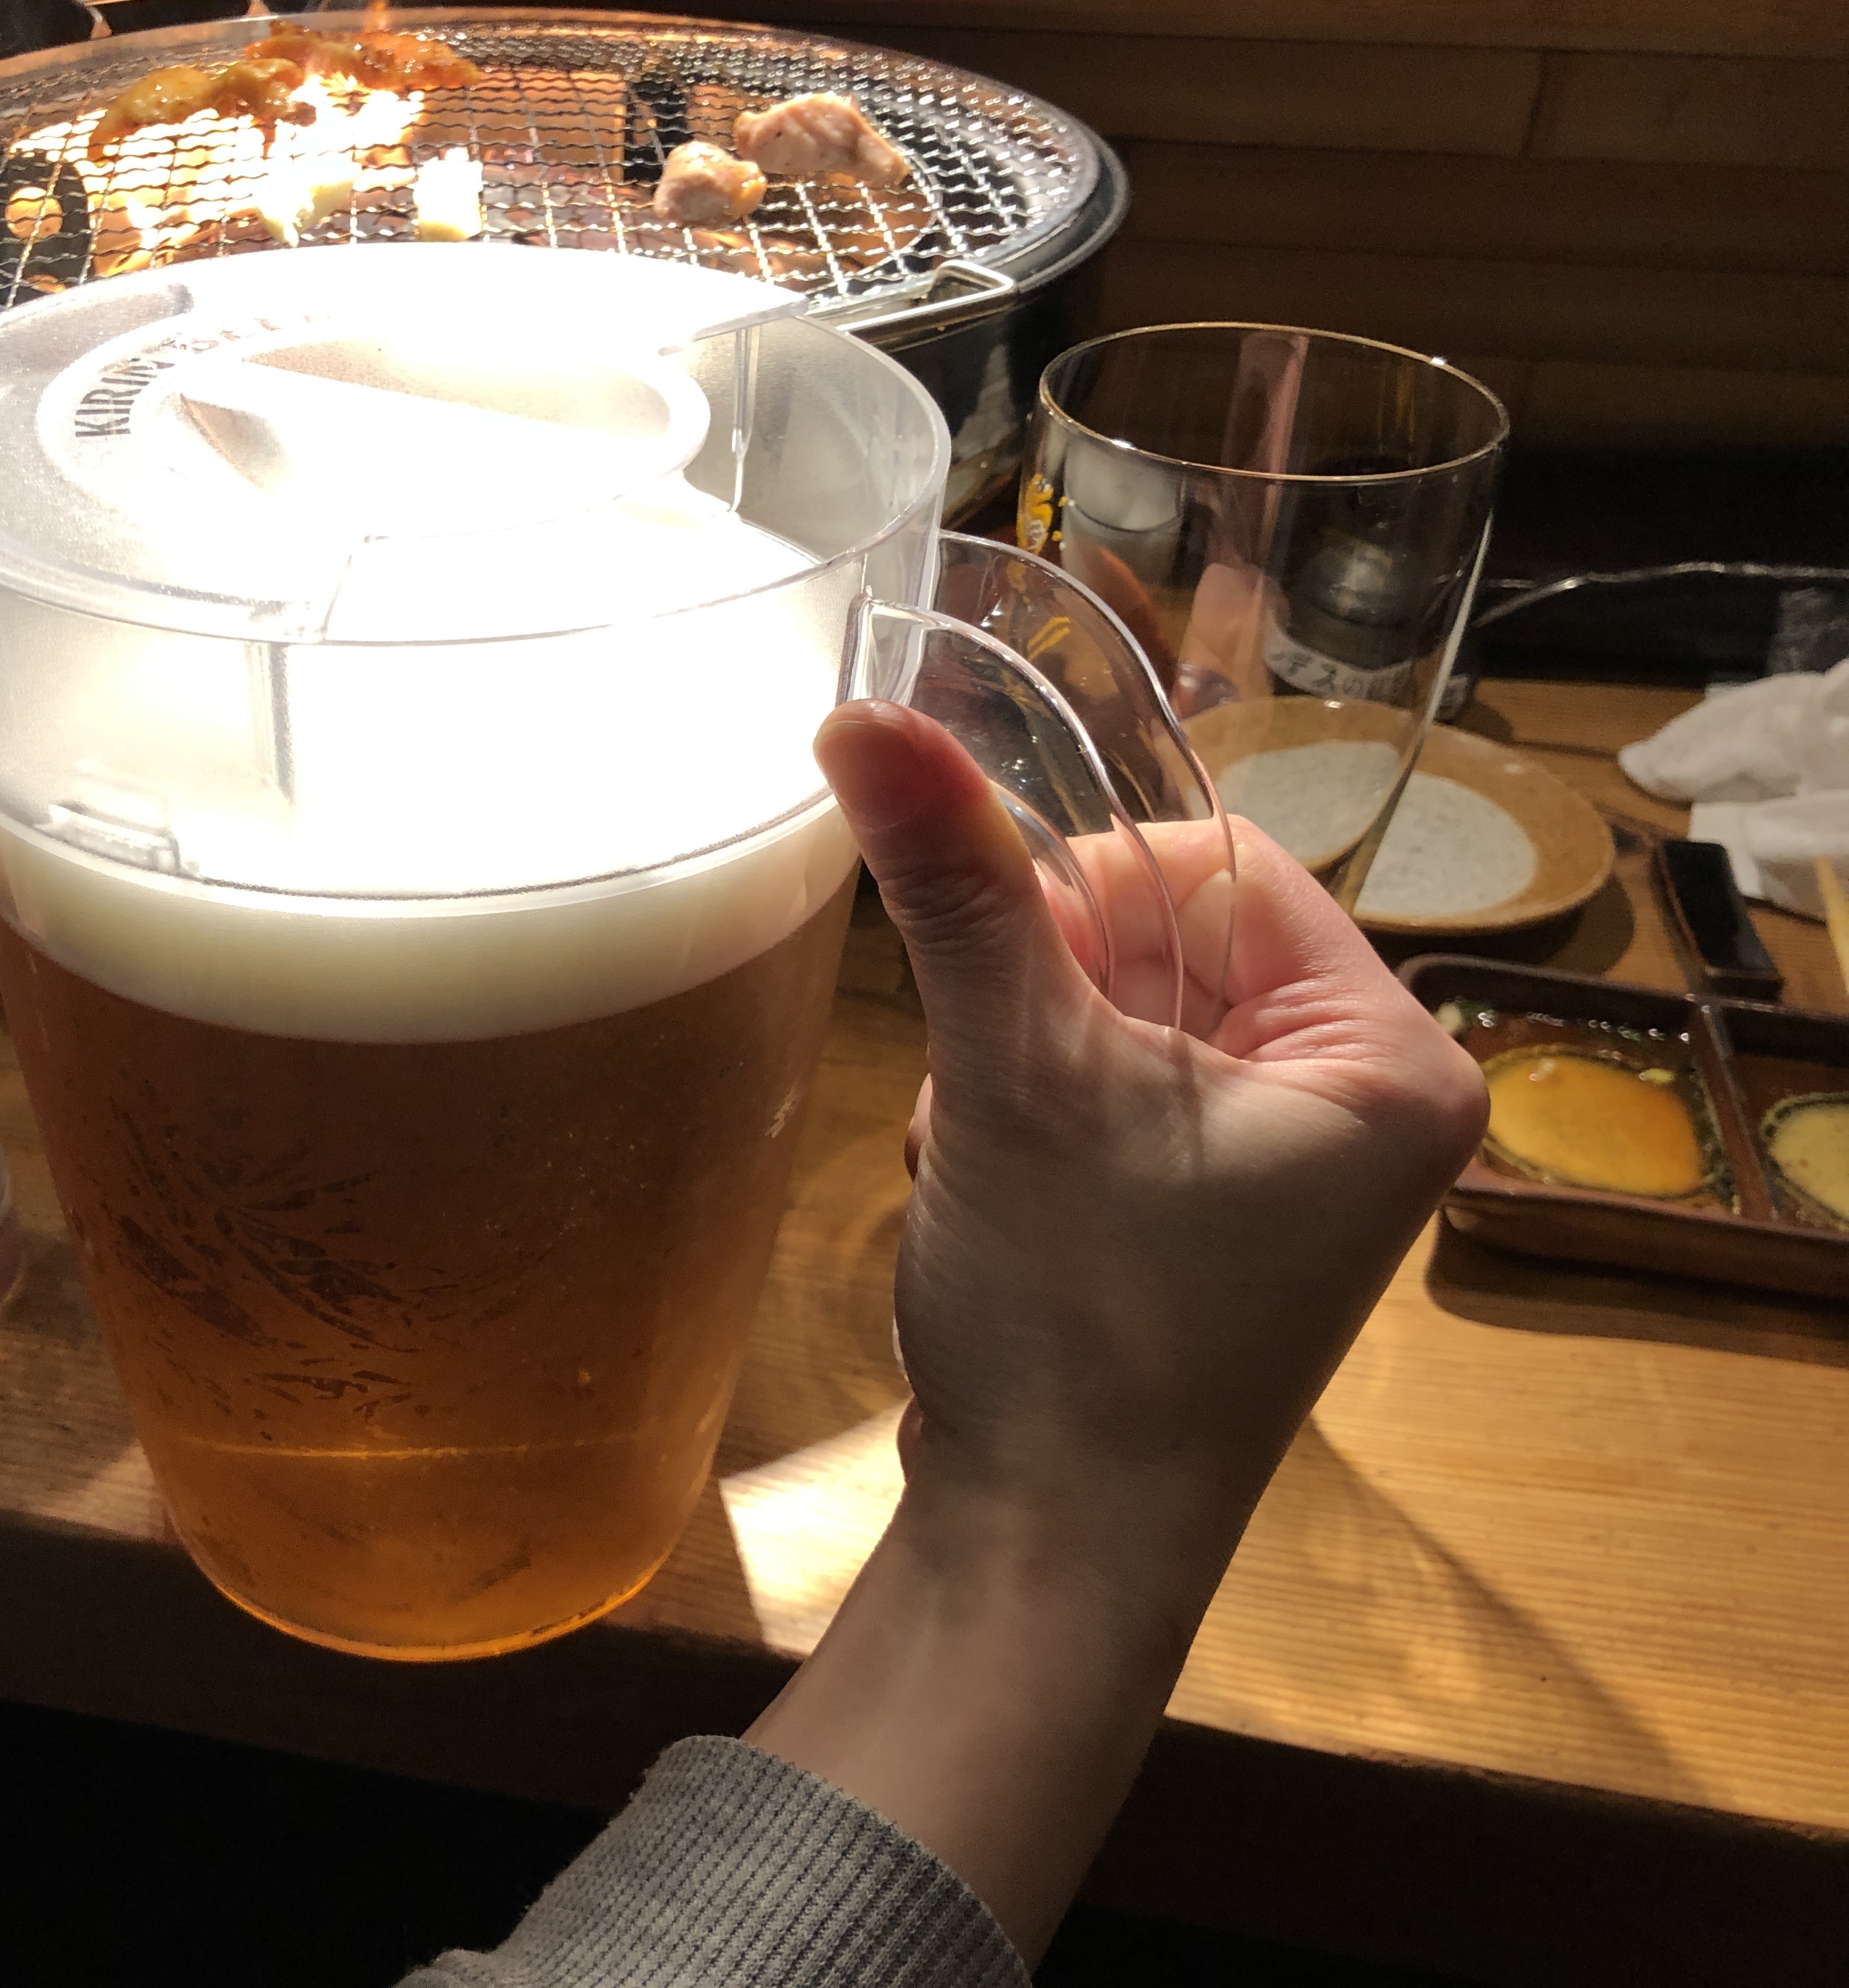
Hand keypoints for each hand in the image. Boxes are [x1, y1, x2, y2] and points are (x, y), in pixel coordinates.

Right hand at [748, 702, 1485, 1955]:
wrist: (1051, 1546)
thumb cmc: (1079, 1317)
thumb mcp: (1016, 1070)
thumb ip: (959, 882)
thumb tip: (868, 712)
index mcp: (1391, 1056)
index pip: (1217, 863)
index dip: (1089, 903)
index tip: (1020, 990)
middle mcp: (1367, 1104)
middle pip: (1164, 939)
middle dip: (1046, 999)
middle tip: (1001, 1100)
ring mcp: (1292, 1169)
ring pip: (1116, 1013)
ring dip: (1019, 1061)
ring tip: (996, 1163)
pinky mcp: (1217, 1218)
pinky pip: (1113, 1093)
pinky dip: (1030, 1119)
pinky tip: (1000, 1196)